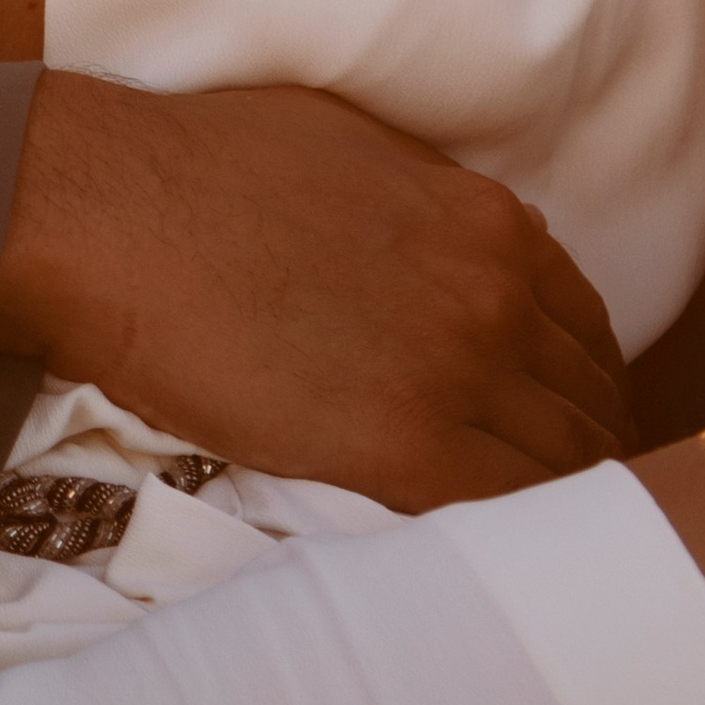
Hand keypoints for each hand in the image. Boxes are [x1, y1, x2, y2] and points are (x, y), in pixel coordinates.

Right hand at [0, 73, 632, 513]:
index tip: (567, 407)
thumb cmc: (206, 168)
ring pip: (563, 463)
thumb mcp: (356, 152)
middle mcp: (493, 294)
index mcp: (486, 221)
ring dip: (560, 496)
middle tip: (565, 485)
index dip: (584, 374)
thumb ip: (431, 205)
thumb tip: (450, 239)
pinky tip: (502, 552)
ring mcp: (455, 373)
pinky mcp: (401, 448)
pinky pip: (501, 509)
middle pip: (586, 397)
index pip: (584, 322)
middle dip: (585, 440)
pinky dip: (515, 533)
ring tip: (542, 534)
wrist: (117, 219)